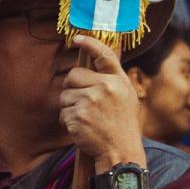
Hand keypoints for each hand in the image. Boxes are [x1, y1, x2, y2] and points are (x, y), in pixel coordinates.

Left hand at [57, 38, 146, 168]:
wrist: (121, 151)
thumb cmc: (122, 125)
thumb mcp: (126, 98)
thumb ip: (111, 81)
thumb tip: (92, 67)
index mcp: (118, 81)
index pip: (104, 55)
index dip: (89, 43)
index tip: (76, 38)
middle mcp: (105, 87)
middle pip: (73, 74)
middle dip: (72, 87)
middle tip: (82, 101)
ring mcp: (91, 102)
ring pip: (65, 95)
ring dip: (70, 107)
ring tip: (87, 118)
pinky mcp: (79, 116)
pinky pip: (63, 113)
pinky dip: (68, 121)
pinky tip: (82, 128)